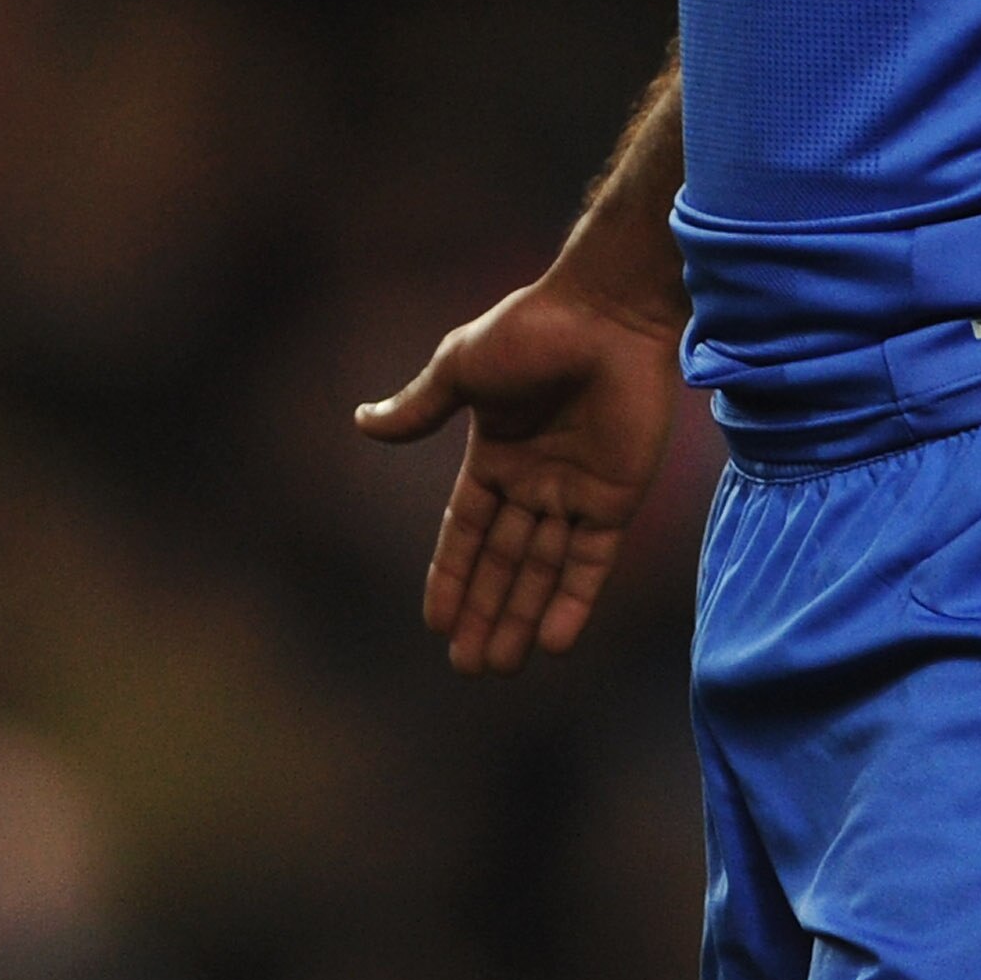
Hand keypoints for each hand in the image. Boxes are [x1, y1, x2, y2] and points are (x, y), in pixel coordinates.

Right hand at [355, 270, 683, 672]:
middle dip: (484, 611)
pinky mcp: (618, 496)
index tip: (434, 622)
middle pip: (503, 561)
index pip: (466, 529)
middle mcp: (535, 481)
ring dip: (522, 617)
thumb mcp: (463, 368)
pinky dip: (575, 600)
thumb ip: (421, 407)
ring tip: (500, 666)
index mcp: (495, 454)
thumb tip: (362, 423)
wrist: (609, 313)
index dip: (451, 575)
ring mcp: (577, 491)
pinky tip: (554, 642)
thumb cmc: (534, 329)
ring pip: (544, 570)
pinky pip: (593, 560)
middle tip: (467, 667)